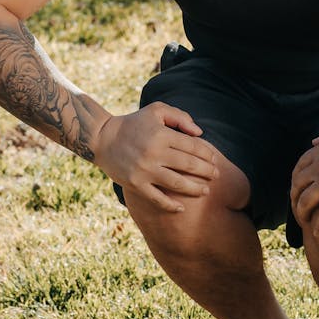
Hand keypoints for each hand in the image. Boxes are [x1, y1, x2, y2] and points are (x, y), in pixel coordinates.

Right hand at [93, 101, 218, 212]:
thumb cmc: (133, 123)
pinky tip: (181, 208)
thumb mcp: (156, 111)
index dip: (207, 154)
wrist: (101, 138)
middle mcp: (154, 153)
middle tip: (216, 175)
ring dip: (195, 189)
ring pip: (177, 184)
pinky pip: (157, 198)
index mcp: (161, 135)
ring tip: (205, 191)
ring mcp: (144, 171)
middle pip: (189, 165)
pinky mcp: (135, 184)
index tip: (214, 159)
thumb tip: (199, 133)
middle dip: (206, 172)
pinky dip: (170, 205)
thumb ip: (180, 117)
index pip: (193, 146)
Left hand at [290, 124, 318, 234]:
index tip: (298, 190)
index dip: (296, 181)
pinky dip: (318, 226)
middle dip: (295, 198)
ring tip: (305, 221)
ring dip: (302, 214)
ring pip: (305, 203)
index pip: (299, 168)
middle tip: (298, 207)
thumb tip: (313, 142)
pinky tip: (318, 232)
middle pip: (298, 186)